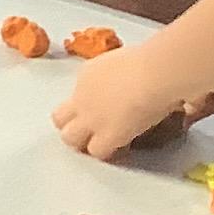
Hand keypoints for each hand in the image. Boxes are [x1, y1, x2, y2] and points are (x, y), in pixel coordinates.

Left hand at [53, 42, 213, 162]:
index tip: (105, 108)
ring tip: (103, 145)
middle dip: (72, 126)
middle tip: (93, 132)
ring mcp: (89, 118)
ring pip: (70, 138)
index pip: (78, 94)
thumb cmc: (153, 61)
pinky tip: (123, 150)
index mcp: (88, 74)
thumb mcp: (129, 62)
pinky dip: (108, 153)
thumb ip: (126, 75)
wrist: (154, 74)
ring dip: (84, 143)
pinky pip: (97, 152)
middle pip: (60, 118)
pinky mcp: (104, 136)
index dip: (88, 105)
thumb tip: (143, 81)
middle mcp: (81, 97)